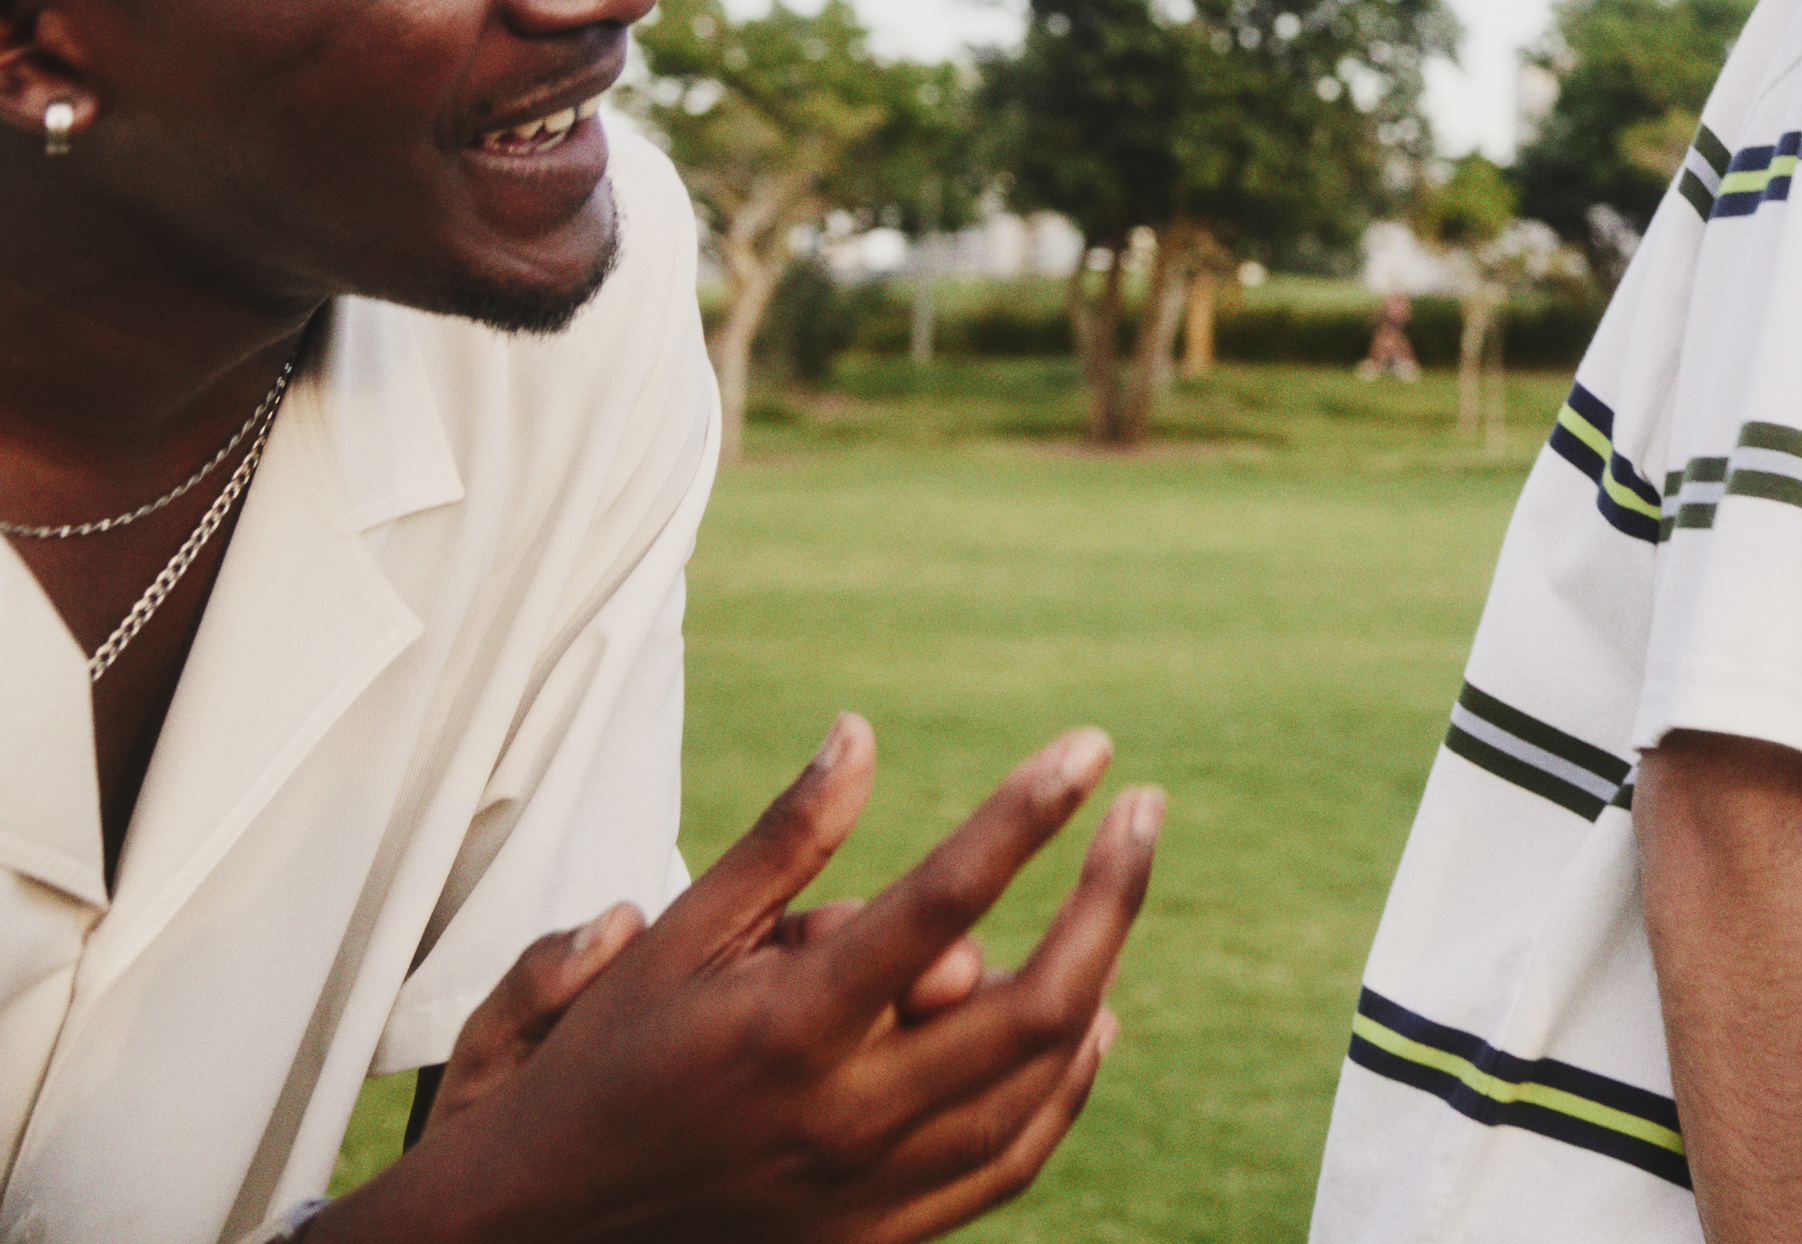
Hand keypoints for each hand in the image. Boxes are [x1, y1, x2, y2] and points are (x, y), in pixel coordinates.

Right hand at [320, 714, 1162, 1243]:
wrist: (529, 1239)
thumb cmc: (594, 1070)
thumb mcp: (671, 945)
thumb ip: (779, 843)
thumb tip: (860, 735)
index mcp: (787, 1027)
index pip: (944, 901)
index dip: (1028, 814)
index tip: (1090, 748)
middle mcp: (843, 1115)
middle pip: (1034, 1003)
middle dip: (1111, 895)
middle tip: (1145, 812)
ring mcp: (870, 1189)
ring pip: (1040, 1083)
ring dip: (1096, 980)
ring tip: (1116, 892)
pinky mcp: (880, 1238)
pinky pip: (1010, 1159)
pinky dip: (1067, 1088)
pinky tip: (1090, 1024)